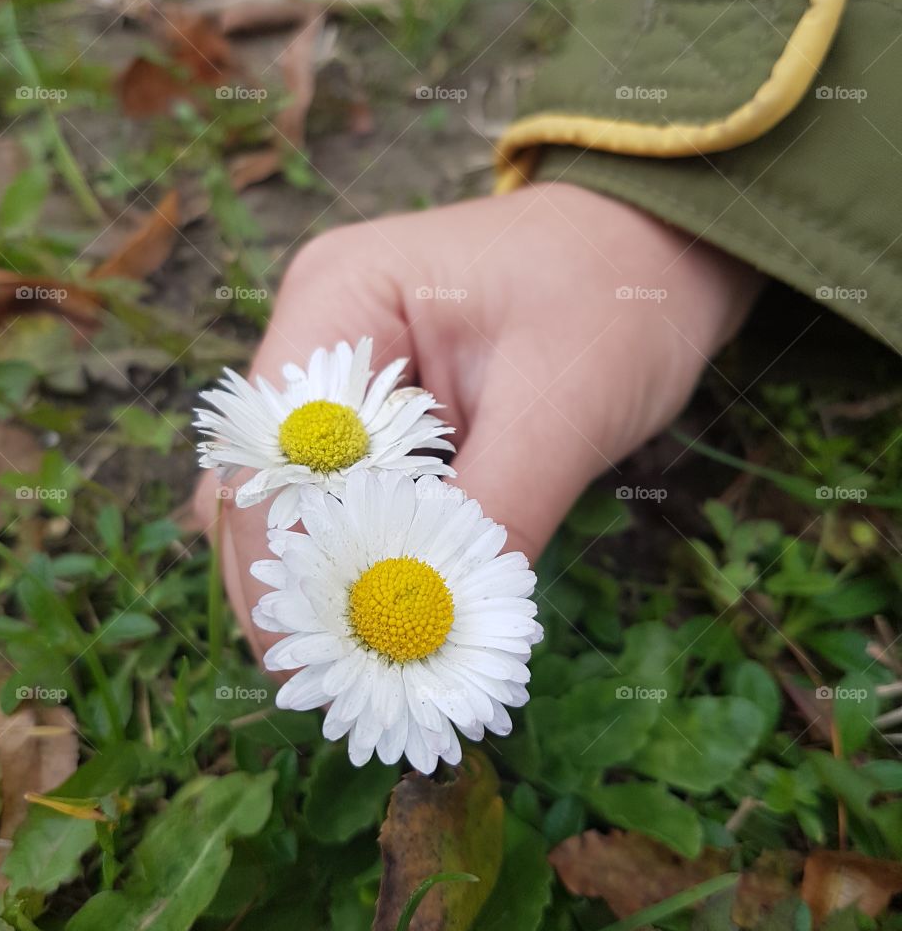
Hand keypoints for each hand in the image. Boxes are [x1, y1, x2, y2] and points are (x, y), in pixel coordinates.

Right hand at [194, 182, 760, 656]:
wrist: (664, 247)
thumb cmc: (619, 298)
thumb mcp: (564, 406)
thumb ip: (491, 516)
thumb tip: (421, 633)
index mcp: (339, 301)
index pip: (272, 453)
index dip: (286, 561)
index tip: (320, 662)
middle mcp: (318, 334)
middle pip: (266, 484)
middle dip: (298, 584)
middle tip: (339, 684)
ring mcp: (345, 376)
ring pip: (300, 502)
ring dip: (329, 579)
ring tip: (363, 665)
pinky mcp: (381, 413)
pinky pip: (353, 498)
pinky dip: (370, 557)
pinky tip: (391, 617)